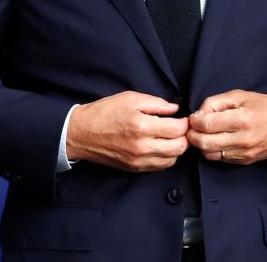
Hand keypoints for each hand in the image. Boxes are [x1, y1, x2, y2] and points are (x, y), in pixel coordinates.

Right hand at [65, 91, 188, 171]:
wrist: (81, 133)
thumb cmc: (104, 112)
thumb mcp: (130, 98)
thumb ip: (156, 103)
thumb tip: (175, 109)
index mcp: (141, 126)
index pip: (177, 129)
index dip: (185, 122)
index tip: (184, 118)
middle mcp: (142, 146)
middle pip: (179, 147)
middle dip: (184, 137)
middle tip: (180, 128)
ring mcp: (138, 160)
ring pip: (172, 160)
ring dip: (176, 149)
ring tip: (171, 137)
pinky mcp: (134, 168)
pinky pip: (159, 167)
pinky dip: (166, 158)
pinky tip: (161, 147)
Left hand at [187, 90, 266, 164]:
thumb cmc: (266, 107)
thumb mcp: (240, 96)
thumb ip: (216, 102)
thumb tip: (199, 114)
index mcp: (242, 120)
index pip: (207, 125)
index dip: (194, 121)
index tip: (194, 117)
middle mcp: (243, 139)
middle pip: (204, 143)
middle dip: (192, 135)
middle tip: (192, 127)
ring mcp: (244, 153)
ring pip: (210, 154)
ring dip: (201, 145)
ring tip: (203, 134)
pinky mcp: (245, 161)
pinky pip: (220, 159)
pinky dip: (212, 150)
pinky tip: (215, 140)